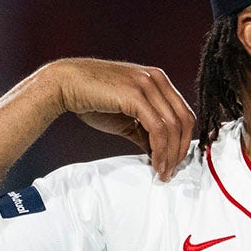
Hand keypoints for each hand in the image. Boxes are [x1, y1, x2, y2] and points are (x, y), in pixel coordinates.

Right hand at [47, 58, 195, 179]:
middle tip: (172, 171)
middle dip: (181, 150)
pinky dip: (160, 150)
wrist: (65, 85)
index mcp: (158, 80)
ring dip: (171, 154)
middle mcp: (156, 79)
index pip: (184, 113)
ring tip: (163, 171)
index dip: (184, 140)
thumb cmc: (92, 98)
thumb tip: (158, 153)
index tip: (176, 161)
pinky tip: (155, 162)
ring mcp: (147, 85)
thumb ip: (145, 131)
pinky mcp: (136, 95)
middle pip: (184, 120)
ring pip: (173, 126)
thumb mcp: (126, 116)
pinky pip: (158, 128)